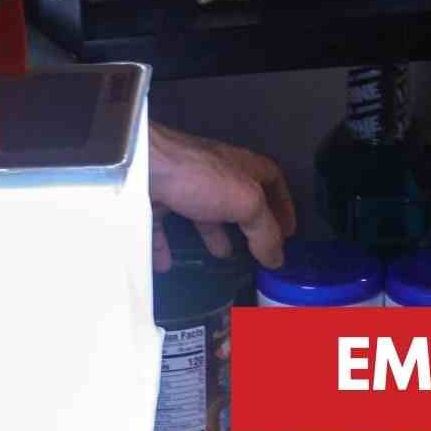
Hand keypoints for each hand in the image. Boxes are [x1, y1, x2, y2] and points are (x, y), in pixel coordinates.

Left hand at [148, 123, 296, 270]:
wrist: (142, 165)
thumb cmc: (201, 178)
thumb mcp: (246, 203)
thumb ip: (264, 231)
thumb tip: (277, 258)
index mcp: (241, 166)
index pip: (272, 179)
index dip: (283, 204)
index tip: (288, 230)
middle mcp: (213, 171)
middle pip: (237, 197)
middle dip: (246, 222)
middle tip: (254, 248)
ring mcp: (181, 183)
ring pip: (200, 210)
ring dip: (211, 233)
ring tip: (220, 258)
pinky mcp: (153, 196)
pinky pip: (162, 225)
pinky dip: (166, 245)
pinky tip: (167, 265)